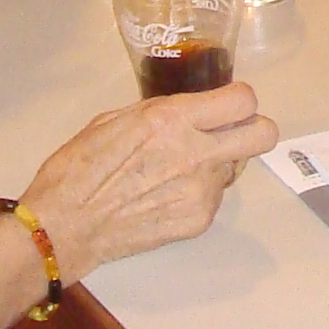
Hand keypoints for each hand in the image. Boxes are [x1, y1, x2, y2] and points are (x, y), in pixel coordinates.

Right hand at [22, 88, 278, 280]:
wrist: (64, 229)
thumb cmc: (78, 168)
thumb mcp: (114, 120)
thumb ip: (161, 111)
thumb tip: (190, 110)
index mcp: (171, 120)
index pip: (243, 101)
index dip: (238, 100)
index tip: (224, 105)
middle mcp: (196, 154)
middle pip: (264, 134)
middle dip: (252, 129)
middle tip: (227, 133)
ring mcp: (201, 191)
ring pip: (236, 166)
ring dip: (218, 163)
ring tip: (178, 170)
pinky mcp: (199, 221)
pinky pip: (216, 196)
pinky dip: (200, 191)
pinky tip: (166, 195)